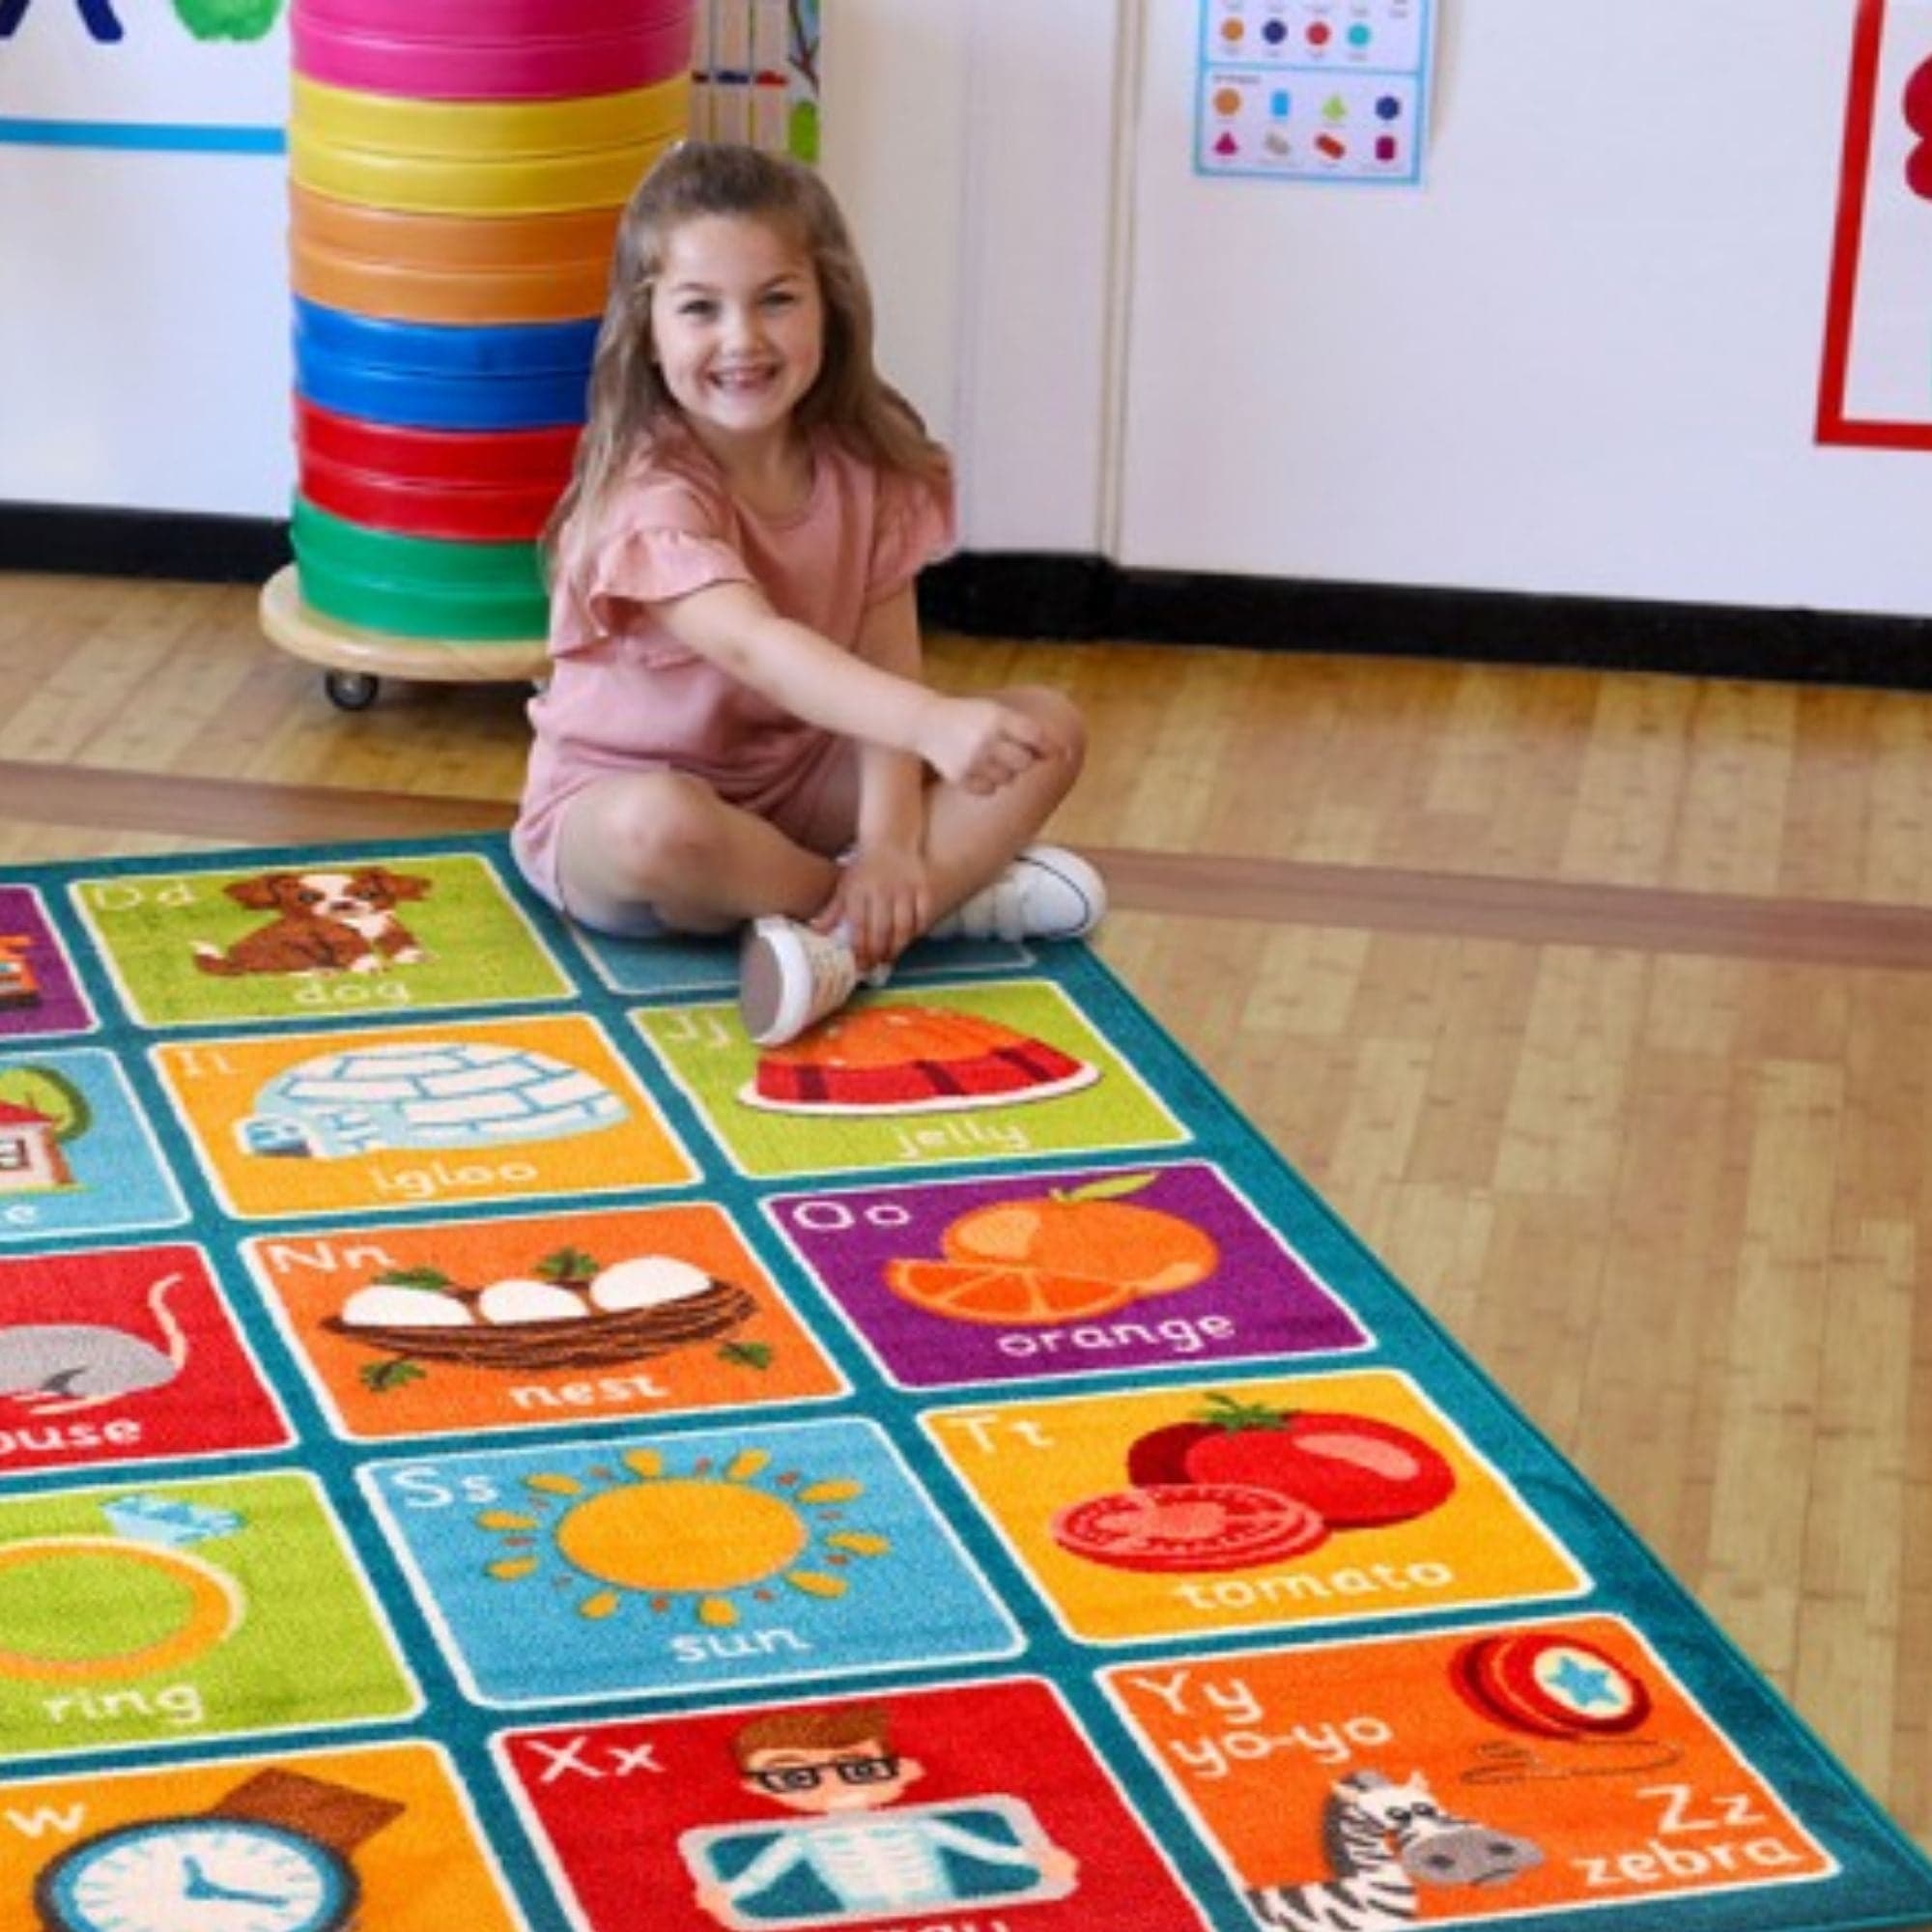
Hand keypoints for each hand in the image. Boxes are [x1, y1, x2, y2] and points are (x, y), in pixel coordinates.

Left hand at [815, 843, 931, 971]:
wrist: (889, 839)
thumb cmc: (864, 869)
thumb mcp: (844, 887)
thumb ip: (832, 912)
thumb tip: (815, 932)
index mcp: (858, 890)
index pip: (859, 927)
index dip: (860, 949)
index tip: (860, 966)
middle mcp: (881, 889)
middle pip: (881, 930)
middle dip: (878, 953)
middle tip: (876, 965)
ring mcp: (904, 888)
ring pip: (904, 926)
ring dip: (898, 946)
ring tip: (891, 956)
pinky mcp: (922, 886)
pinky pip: (923, 915)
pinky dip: (918, 930)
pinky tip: (909, 938)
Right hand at [917, 696, 1057, 795]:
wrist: (927, 723)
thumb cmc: (969, 717)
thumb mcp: (995, 712)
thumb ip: (1024, 729)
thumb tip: (1060, 754)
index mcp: (997, 718)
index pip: (1035, 737)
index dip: (1052, 748)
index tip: (1063, 755)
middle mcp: (985, 739)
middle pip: (1025, 763)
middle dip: (1024, 761)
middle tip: (1011, 753)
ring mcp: (972, 760)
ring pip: (1008, 779)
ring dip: (1005, 772)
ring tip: (988, 757)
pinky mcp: (960, 776)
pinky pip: (990, 789)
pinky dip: (989, 782)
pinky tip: (976, 767)